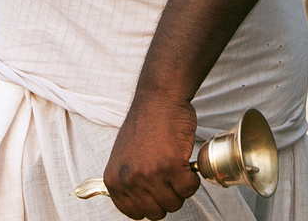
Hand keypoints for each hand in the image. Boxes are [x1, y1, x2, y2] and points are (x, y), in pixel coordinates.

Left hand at [103, 94, 200, 219]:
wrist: (159, 98)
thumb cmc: (144, 123)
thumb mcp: (123, 156)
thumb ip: (127, 180)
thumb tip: (137, 202)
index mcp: (114, 179)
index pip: (134, 213)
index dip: (149, 203)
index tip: (155, 192)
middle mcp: (129, 179)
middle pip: (156, 212)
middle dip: (167, 197)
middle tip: (168, 177)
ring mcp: (150, 174)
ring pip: (174, 204)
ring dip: (180, 188)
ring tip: (176, 167)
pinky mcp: (171, 166)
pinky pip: (189, 190)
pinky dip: (192, 180)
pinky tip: (185, 164)